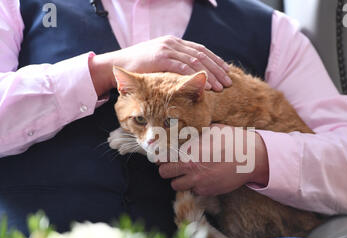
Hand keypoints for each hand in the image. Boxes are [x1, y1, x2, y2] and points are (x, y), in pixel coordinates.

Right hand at [89, 36, 231, 96]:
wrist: (118, 64)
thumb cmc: (139, 67)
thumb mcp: (160, 62)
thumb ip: (174, 64)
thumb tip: (189, 75)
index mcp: (174, 42)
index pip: (200, 50)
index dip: (215, 60)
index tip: (226, 71)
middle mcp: (173, 43)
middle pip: (202, 55)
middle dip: (217, 69)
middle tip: (229, 82)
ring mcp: (167, 49)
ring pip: (195, 61)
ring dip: (210, 75)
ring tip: (221, 87)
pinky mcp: (161, 58)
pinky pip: (183, 68)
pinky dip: (196, 77)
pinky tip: (206, 86)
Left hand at [158, 124, 269, 195]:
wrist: (250, 157)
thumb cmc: (232, 140)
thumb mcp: (211, 130)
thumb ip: (194, 134)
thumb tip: (181, 131)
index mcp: (189, 151)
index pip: (161, 157)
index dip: (160, 157)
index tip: (161, 156)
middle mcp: (190, 168)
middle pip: (163, 173)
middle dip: (167, 169)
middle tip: (173, 165)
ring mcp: (199, 182)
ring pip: (176, 185)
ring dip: (179, 179)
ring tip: (188, 172)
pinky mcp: (208, 191)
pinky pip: (193, 191)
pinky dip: (195, 186)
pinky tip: (203, 177)